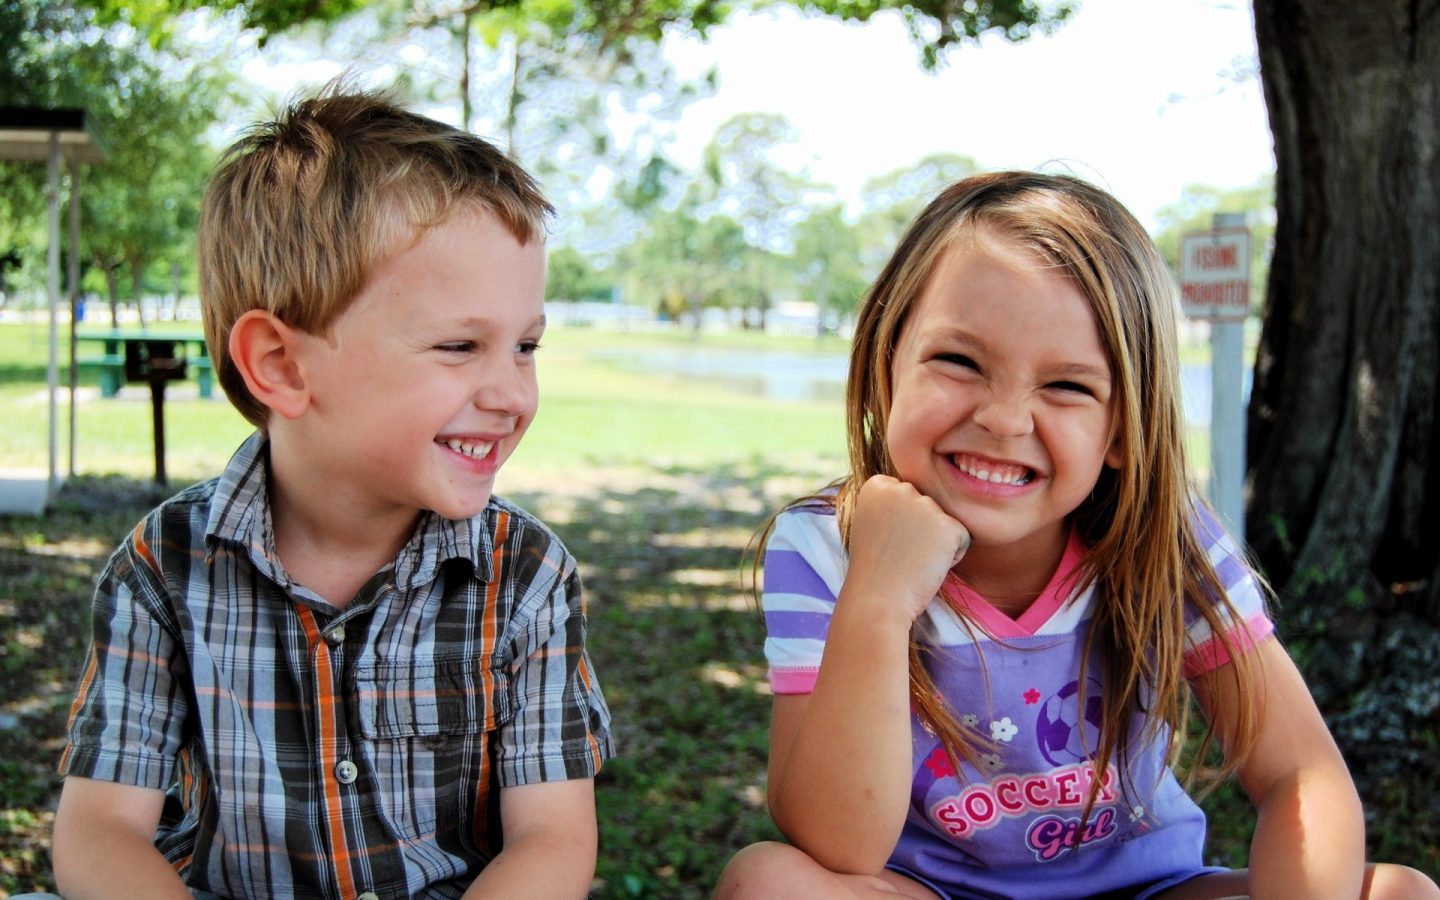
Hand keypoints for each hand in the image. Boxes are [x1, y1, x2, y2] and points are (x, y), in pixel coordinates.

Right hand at [845, 474, 970, 623]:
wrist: (878, 599)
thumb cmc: (873, 568)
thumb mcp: (869, 522)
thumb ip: (889, 503)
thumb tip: (914, 494)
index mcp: (877, 485)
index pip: (906, 493)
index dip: (900, 521)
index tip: (885, 539)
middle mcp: (901, 488)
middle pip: (927, 504)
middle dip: (921, 528)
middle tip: (899, 552)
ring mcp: (925, 505)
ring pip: (945, 520)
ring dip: (936, 541)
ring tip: (912, 560)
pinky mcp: (948, 526)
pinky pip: (962, 537)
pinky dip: (952, 556)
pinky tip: (928, 566)